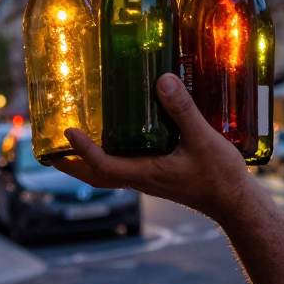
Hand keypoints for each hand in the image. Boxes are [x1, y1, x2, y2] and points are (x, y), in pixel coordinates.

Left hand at [58, 73, 253, 220]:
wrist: (235, 203)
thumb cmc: (220, 176)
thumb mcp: (203, 139)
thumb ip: (183, 110)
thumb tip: (161, 81)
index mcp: (145, 173)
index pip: (103, 165)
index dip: (82, 150)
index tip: (67, 131)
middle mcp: (140, 179)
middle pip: (95, 175)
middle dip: (70, 163)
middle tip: (48, 147)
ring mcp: (146, 179)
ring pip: (106, 173)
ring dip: (84, 160)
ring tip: (69, 141)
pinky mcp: (155, 175)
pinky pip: (121, 167)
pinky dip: (106, 156)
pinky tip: (112, 137)